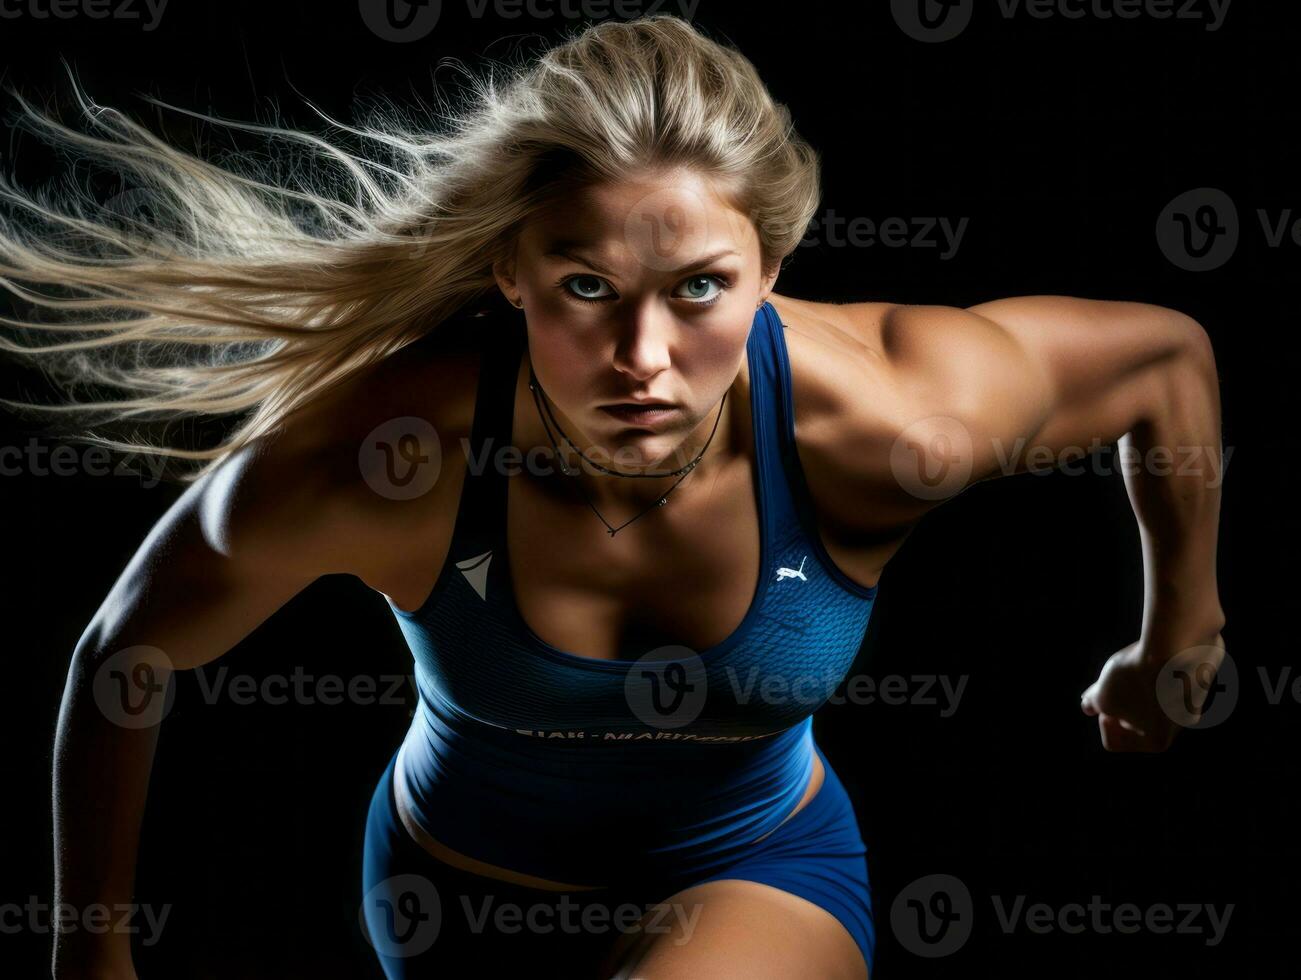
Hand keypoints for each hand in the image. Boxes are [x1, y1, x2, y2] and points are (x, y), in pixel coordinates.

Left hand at [1079, 632, 1225, 751]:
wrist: (1177, 643)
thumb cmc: (1137, 676)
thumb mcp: (1103, 695)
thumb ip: (1095, 704)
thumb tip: (1089, 706)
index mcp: (1156, 740)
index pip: (1116, 741)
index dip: (1103, 720)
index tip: (1105, 699)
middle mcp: (1178, 726)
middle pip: (1135, 719)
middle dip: (1119, 699)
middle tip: (1113, 678)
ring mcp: (1192, 702)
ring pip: (1152, 696)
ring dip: (1137, 683)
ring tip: (1132, 664)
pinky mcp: (1198, 678)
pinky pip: (1169, 677)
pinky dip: (1156, 669)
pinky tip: (1151, 655)